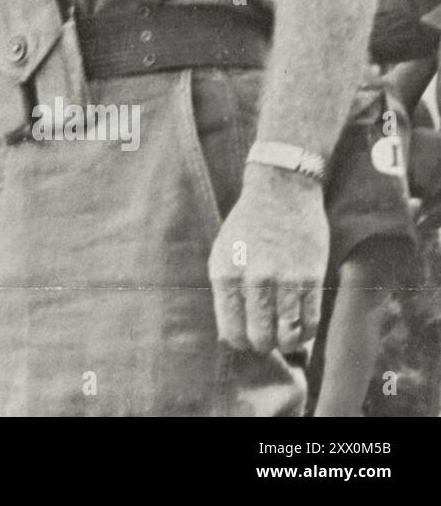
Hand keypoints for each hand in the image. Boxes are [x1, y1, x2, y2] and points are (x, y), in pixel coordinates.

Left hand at [208, 163, 327, 353]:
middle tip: (267, 338)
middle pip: (260, 339)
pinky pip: (310, 322)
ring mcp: (284, 280)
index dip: (240, 342)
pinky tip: (301, 327)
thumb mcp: (223, 252)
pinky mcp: (311, 277)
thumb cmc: (248, 224)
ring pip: (287, 336)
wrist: (281, 190)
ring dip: (287, 342)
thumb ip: (227, 290)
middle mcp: (253, 280)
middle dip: (263, 345)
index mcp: (226, 274)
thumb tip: (234, 330)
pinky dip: (306, 333)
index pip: (231, 331)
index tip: (246, 338)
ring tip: (285, 336)